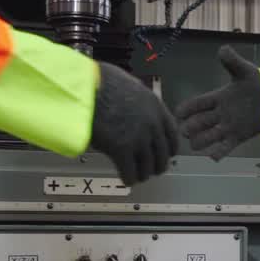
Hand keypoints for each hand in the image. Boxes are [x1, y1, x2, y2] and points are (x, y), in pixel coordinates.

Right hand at [89, 62, 178, 185]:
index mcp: (156, 107)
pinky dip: (129, 178)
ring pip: (148, 167)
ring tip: (138, 177)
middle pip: (162, 154)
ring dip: (143, 174)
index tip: (168, 154)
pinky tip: (126, 179)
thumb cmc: (102, 81)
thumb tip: (138, 109)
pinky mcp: (122, 150)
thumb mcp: (131, 86)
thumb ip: (140, 102)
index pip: (173, 135)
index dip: (170, 148)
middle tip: (152, 170)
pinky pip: (130, 172)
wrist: (86, 88)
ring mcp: (139, 139)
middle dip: (158, 165)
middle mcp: (152, 125)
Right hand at [174, 46, 259, 159]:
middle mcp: (219, 114)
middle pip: (198, 123)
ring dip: (200, 141)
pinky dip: (218, 152)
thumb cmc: (258, 84)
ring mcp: (227, 126)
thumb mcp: (244, 71)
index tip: (178, 113)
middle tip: (185, 131)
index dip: (186, 109)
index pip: (197, 104)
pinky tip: (213, 155)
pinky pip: (225, 147)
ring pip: (207, 137)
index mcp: (218, 97)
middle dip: (190, 128)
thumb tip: (223, 49)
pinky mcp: (238, 136)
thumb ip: (232, 61)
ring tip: (196, 144)